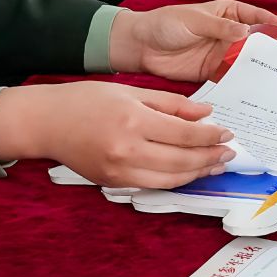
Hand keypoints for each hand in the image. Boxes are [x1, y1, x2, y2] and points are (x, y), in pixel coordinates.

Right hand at [0, 80, 235, 188]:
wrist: (47, 123)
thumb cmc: (88, 100)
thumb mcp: (132, 91)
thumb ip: (172, 104)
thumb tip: (206, 115)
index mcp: (134, 121)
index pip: (184, 134)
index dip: (210, 137)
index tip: (228, 134)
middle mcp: (127, 150)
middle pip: (181, 161)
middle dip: (209, 158)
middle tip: (229, 153)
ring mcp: (119, 171)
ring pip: (170, 179)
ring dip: (197, 174)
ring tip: (215, 165)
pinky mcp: (113, 183)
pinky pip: (152, 184)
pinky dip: (174, 180)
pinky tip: (188, 171)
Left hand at [108, 0, 276, 81]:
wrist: (140, 45)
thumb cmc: (166, 23)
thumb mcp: (194, 19)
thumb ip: (219, 27)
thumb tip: (245, 32)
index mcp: (228, 13)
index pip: (257, 17)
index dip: (274, 24)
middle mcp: (230, 34)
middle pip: (257, 42)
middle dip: (273, 50)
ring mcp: (222, 55)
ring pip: (247, 62)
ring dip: (261, 70)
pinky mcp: (212, 73)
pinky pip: (232, 79)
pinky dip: (242, 86)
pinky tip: (254, 94)